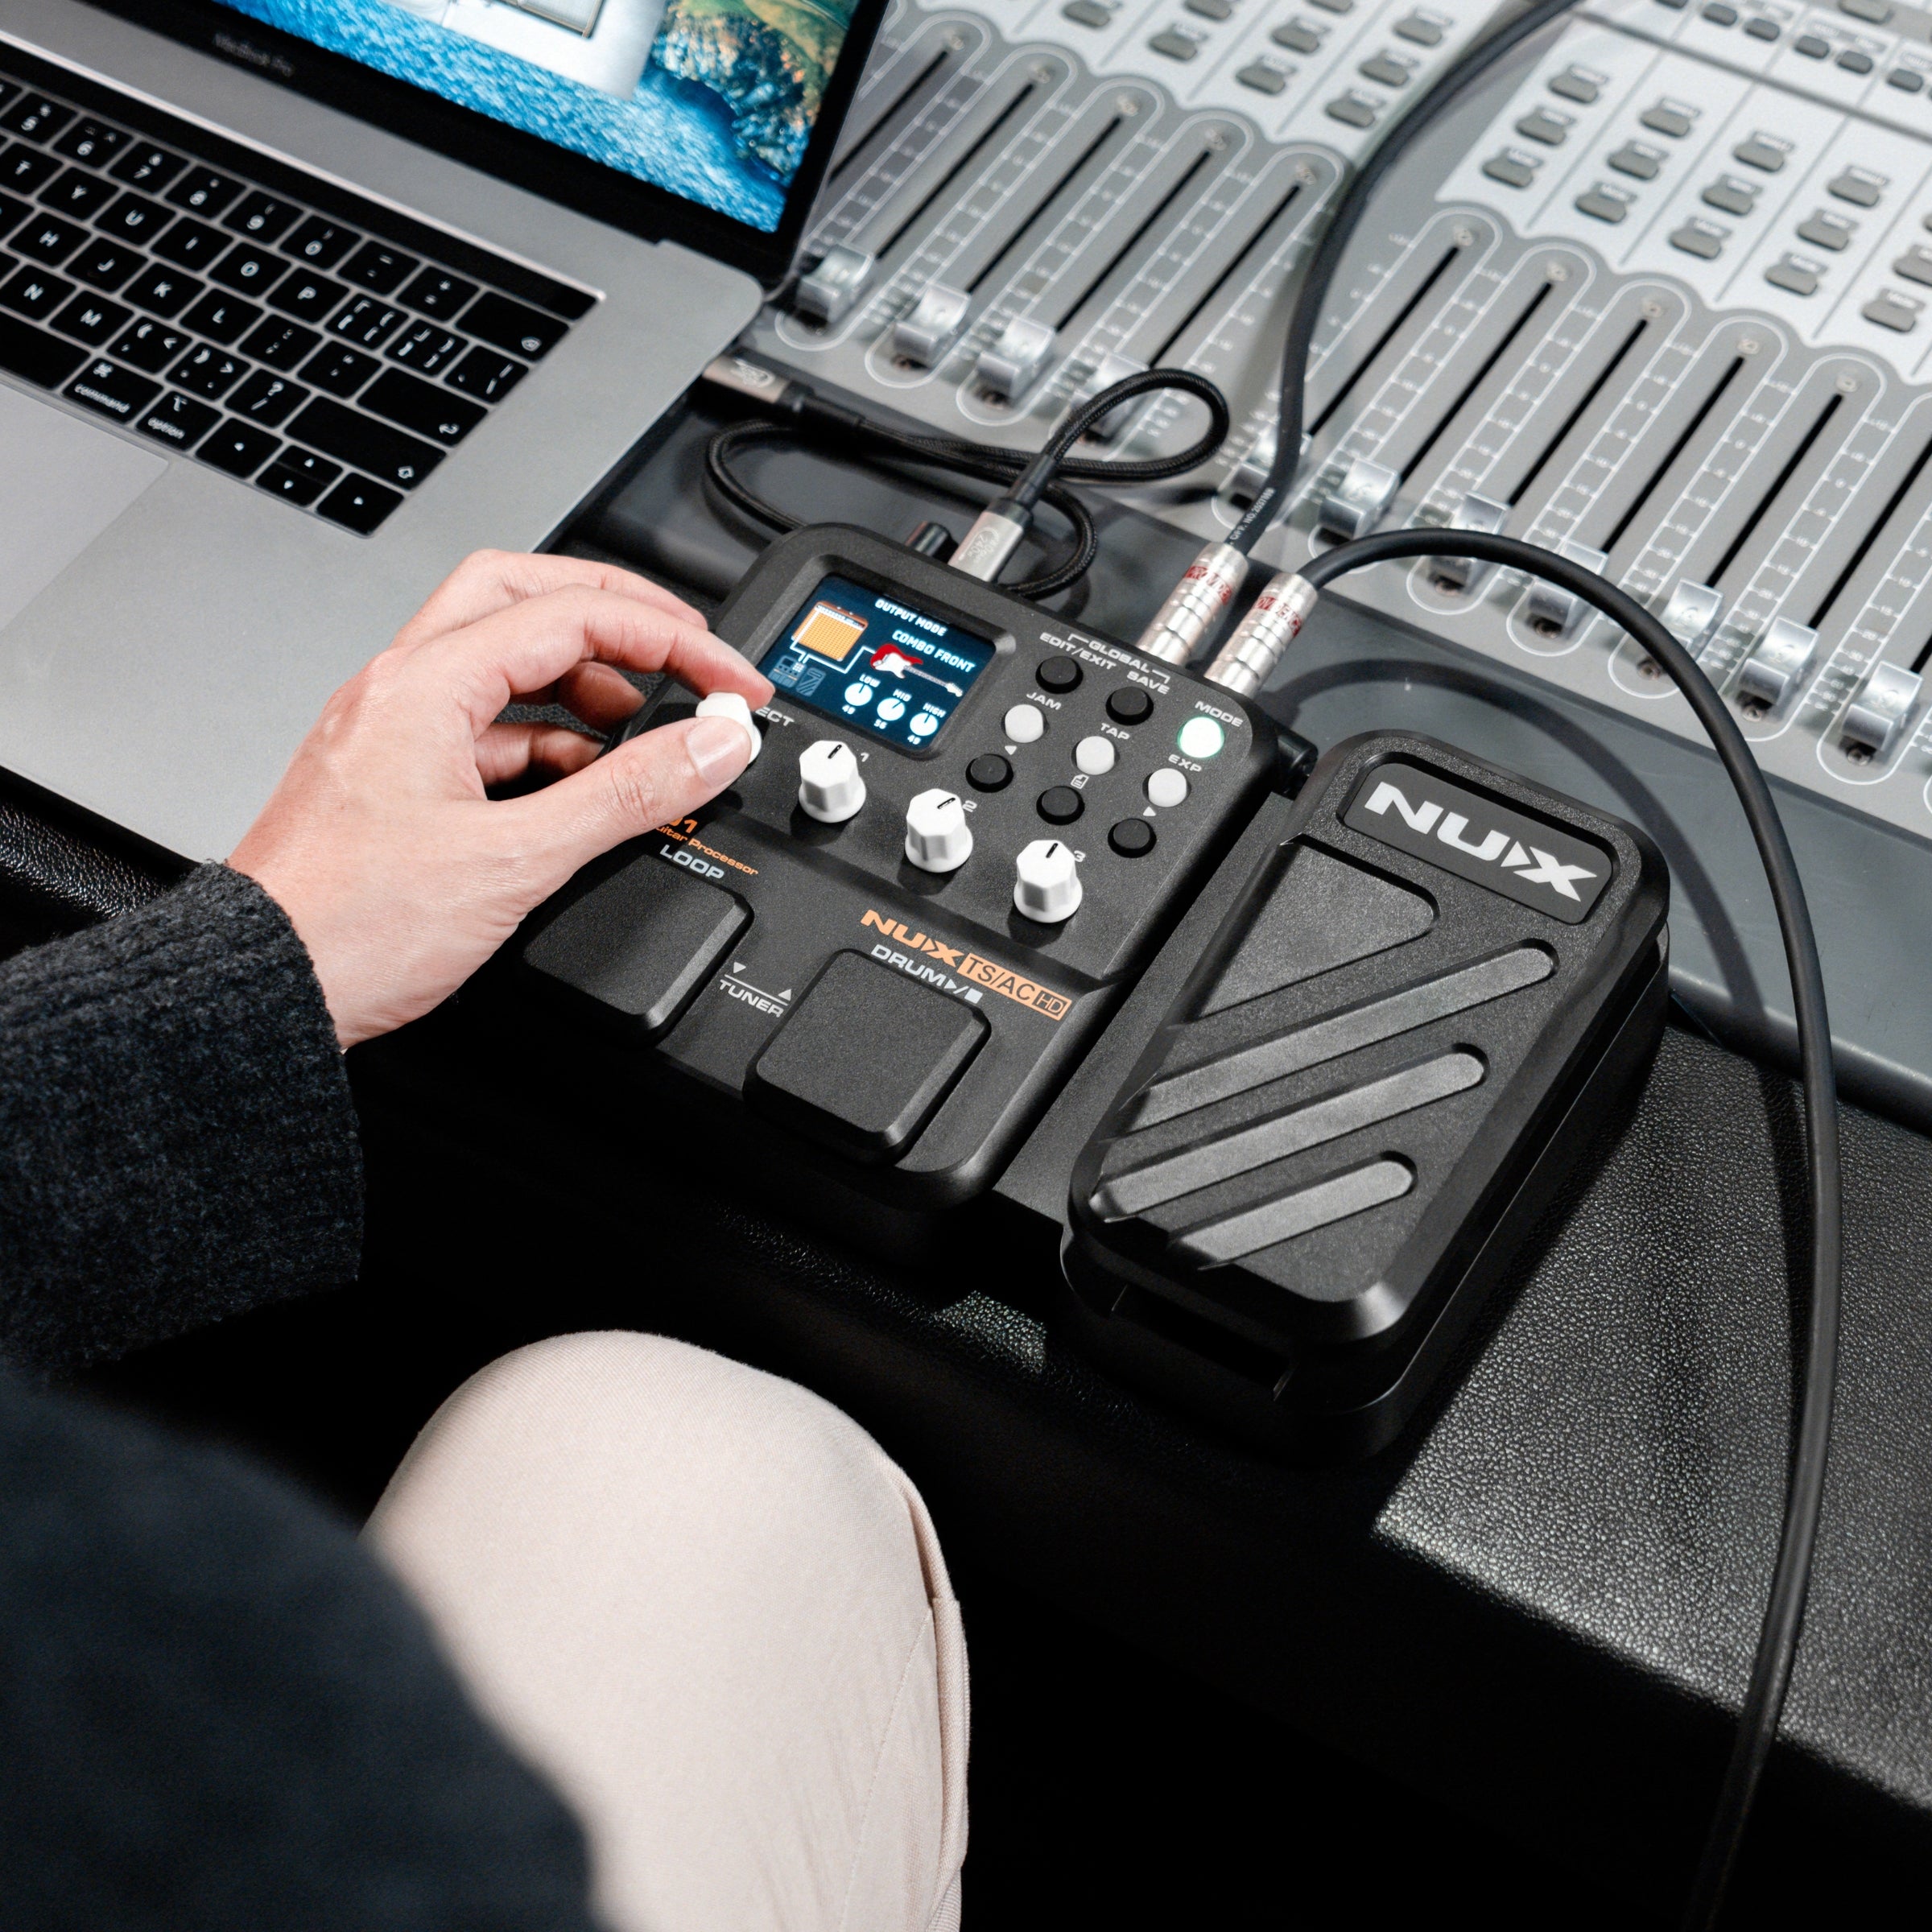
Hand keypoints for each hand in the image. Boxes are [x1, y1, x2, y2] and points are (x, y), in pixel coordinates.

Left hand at [230, 550, 770, 1048]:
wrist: (265, 990)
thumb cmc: (351, 926)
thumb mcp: (517, 859)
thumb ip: (628, 794)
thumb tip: (711, 744)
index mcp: (425, 684)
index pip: (574, 613)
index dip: (673, 639)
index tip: (732, 681)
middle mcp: (402, 688)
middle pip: (527, 596)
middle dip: (621, 617)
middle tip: (688, 651)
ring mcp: (394, 728)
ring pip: (505, 661)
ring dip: (585, 681)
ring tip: (645, 728)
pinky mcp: (395, 775)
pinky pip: (486, 726)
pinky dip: (549, 739)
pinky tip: (583, 783)